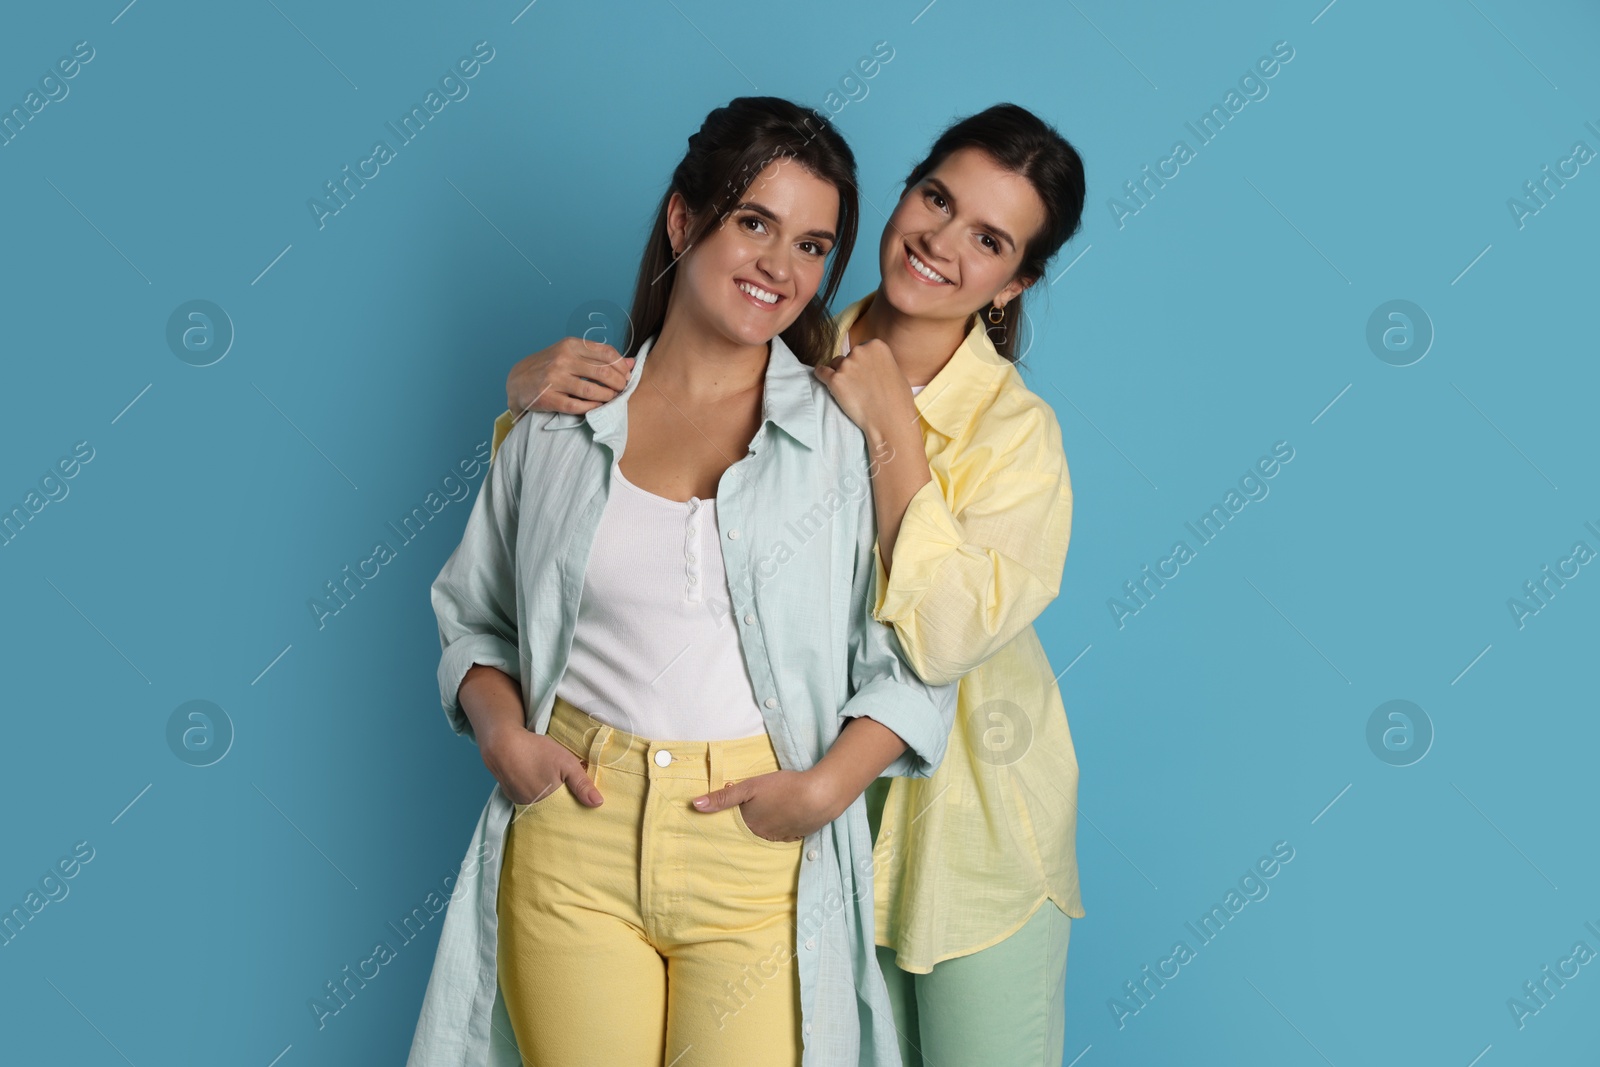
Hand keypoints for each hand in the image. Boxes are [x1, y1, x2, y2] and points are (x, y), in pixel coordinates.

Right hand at [481, 726, 602, 807]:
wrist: (502, 743)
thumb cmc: (536, 751)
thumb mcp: (566, 763)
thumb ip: (582, 784)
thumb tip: (599, 803)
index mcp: (548, 804)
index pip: (567, 813)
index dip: (575, 806)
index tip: (583, 800)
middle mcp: (533, 808)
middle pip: (553, 810)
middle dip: (563, 802)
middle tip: (567, 786)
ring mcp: (520, 802)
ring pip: (540, 804)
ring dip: (548, 797)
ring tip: (552, 782)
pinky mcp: (511, 795)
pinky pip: (529, 798)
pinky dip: (535, 792)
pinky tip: (537, 779)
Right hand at [507, 337, 635, 416]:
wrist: (518, 381)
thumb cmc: (550, 366)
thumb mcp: (572, 354)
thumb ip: (600, 357)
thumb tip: (632, 363)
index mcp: (571, 345)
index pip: (606, 353)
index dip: (621, 366)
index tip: (626, 375)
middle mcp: (563, 359)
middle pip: (603, 372)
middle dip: (619, 383)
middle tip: (622, 389)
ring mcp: (555, 379)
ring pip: (593, 391)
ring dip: (608, 397)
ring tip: (612, 399)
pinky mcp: (549, 398)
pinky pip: (578, 406)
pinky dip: (592, 408)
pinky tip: (598, 407)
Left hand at [691, 768, 842, 841]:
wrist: (821, 795)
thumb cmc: (783, 788)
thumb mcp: (750, 787)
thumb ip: (723, 797)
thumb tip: (694, 805)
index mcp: (750, 826)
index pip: (734, 826)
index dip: (733, 818)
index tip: (732, 813)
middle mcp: (765, 836)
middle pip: (752, 830)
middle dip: (750, 823)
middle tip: (754, 810)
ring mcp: (784, 837)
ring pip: (769, 832)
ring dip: (767, 825)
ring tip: (769, 812)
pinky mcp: (800, 834)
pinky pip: (786, 833)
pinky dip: (783, 825)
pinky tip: (786, 815)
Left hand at [811, 338, 916, 437]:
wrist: (890, 420)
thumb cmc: (898, 400)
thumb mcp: (896, 371)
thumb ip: (881, 362)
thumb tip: (873, 364)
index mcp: (876, 345)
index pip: (861, 349)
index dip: (862, 363)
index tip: (865, 374)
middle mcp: (860, 351)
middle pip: (847, 356)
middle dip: (850, 368)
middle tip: (858, 386)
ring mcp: (846, 365)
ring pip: (835, 365)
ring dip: (839, 375)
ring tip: (849, 391)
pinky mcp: (835, 380)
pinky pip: (821, 372)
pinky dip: (821, 375)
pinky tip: (822, 378)